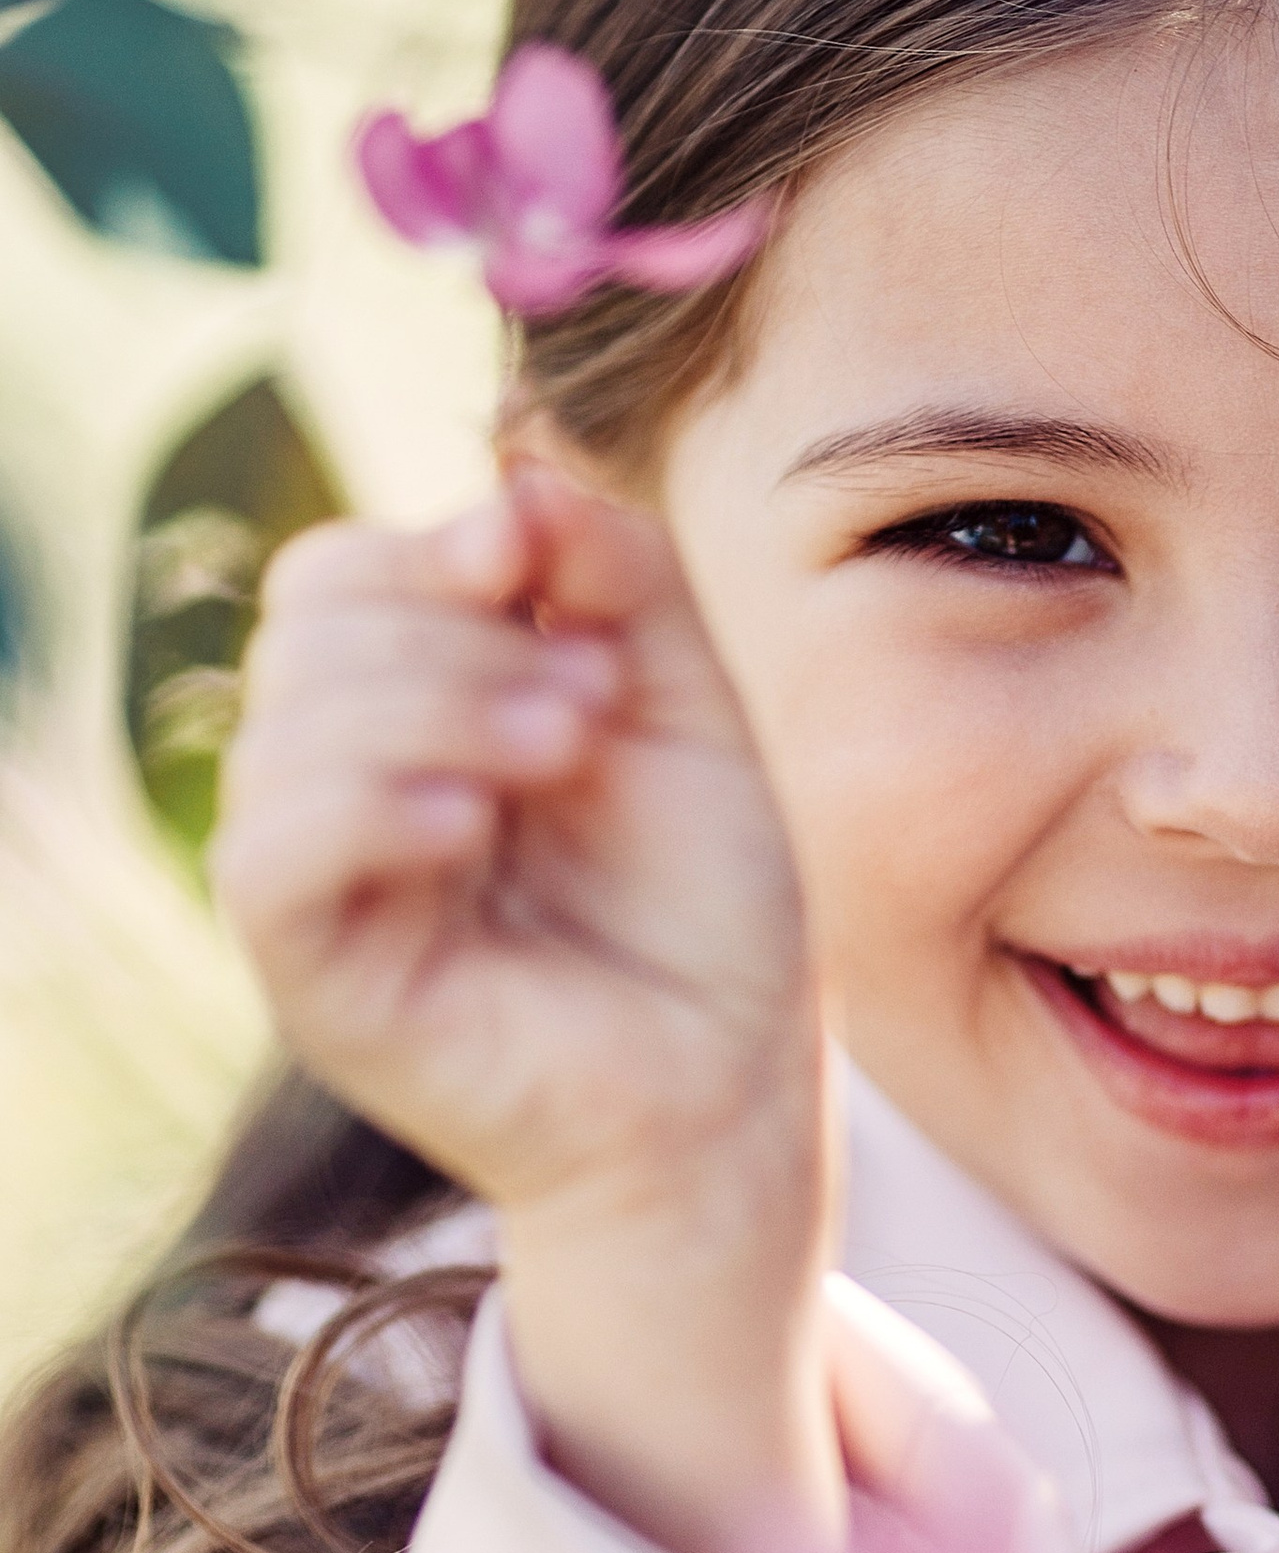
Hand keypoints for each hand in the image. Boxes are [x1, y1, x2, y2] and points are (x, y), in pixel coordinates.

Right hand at [216, 467, 845, 1552]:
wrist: (731, 1082)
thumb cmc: (706, 906)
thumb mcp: (686, 703)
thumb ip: (615, 573)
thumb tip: (517, 470)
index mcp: (413, 706)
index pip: (344, 573)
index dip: (431, 541)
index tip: (542, 562)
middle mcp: (345, 782)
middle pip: (308, 624)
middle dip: (457, 631)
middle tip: (592, 702)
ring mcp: (322, 881)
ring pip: (290, 727)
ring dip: (439, 704)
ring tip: (568, 750)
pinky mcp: (316, 976)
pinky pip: (273, 857)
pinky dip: (370, 809)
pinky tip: (474, 823)